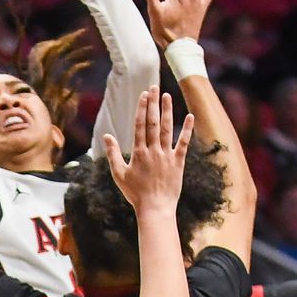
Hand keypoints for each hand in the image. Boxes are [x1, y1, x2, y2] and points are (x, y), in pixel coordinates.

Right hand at [103, 86, 193, 211]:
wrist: (155, 208)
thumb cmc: (135, 193)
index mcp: (138, 153)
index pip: (140, 125)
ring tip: (167, 96)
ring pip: (167, 129)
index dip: (142, 108)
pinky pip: (184, 143)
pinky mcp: (178, 163)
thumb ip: (113, 154)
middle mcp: (153, 151)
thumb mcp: (119, 174)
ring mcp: (167, 156)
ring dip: (167, 111)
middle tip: (154, 87)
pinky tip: (190, 116)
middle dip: (153, 104)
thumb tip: (107, 136)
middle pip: (153, 123)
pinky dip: (187, 130)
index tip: (144, 95)